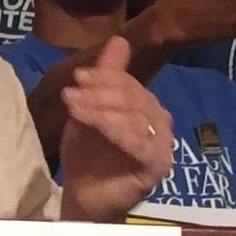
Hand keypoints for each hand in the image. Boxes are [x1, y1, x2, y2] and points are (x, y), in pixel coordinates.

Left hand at [53, 38, 174, 222]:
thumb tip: (120, 39)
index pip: (130, 84)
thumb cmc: (89, 154)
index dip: (105, 77)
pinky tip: (85, 120)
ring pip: (133, 117)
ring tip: (72, 105)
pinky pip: (137, 142)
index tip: (77, 76)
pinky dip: (110, 128)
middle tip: (72, 89)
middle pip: (133, 98)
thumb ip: (106, 77)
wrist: (84, 196)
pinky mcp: (157, 166)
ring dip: (99, 108)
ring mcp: (162, 146)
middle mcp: (161, 123)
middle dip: (100, 91)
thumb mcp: (90, 109)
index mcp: (148, 107)